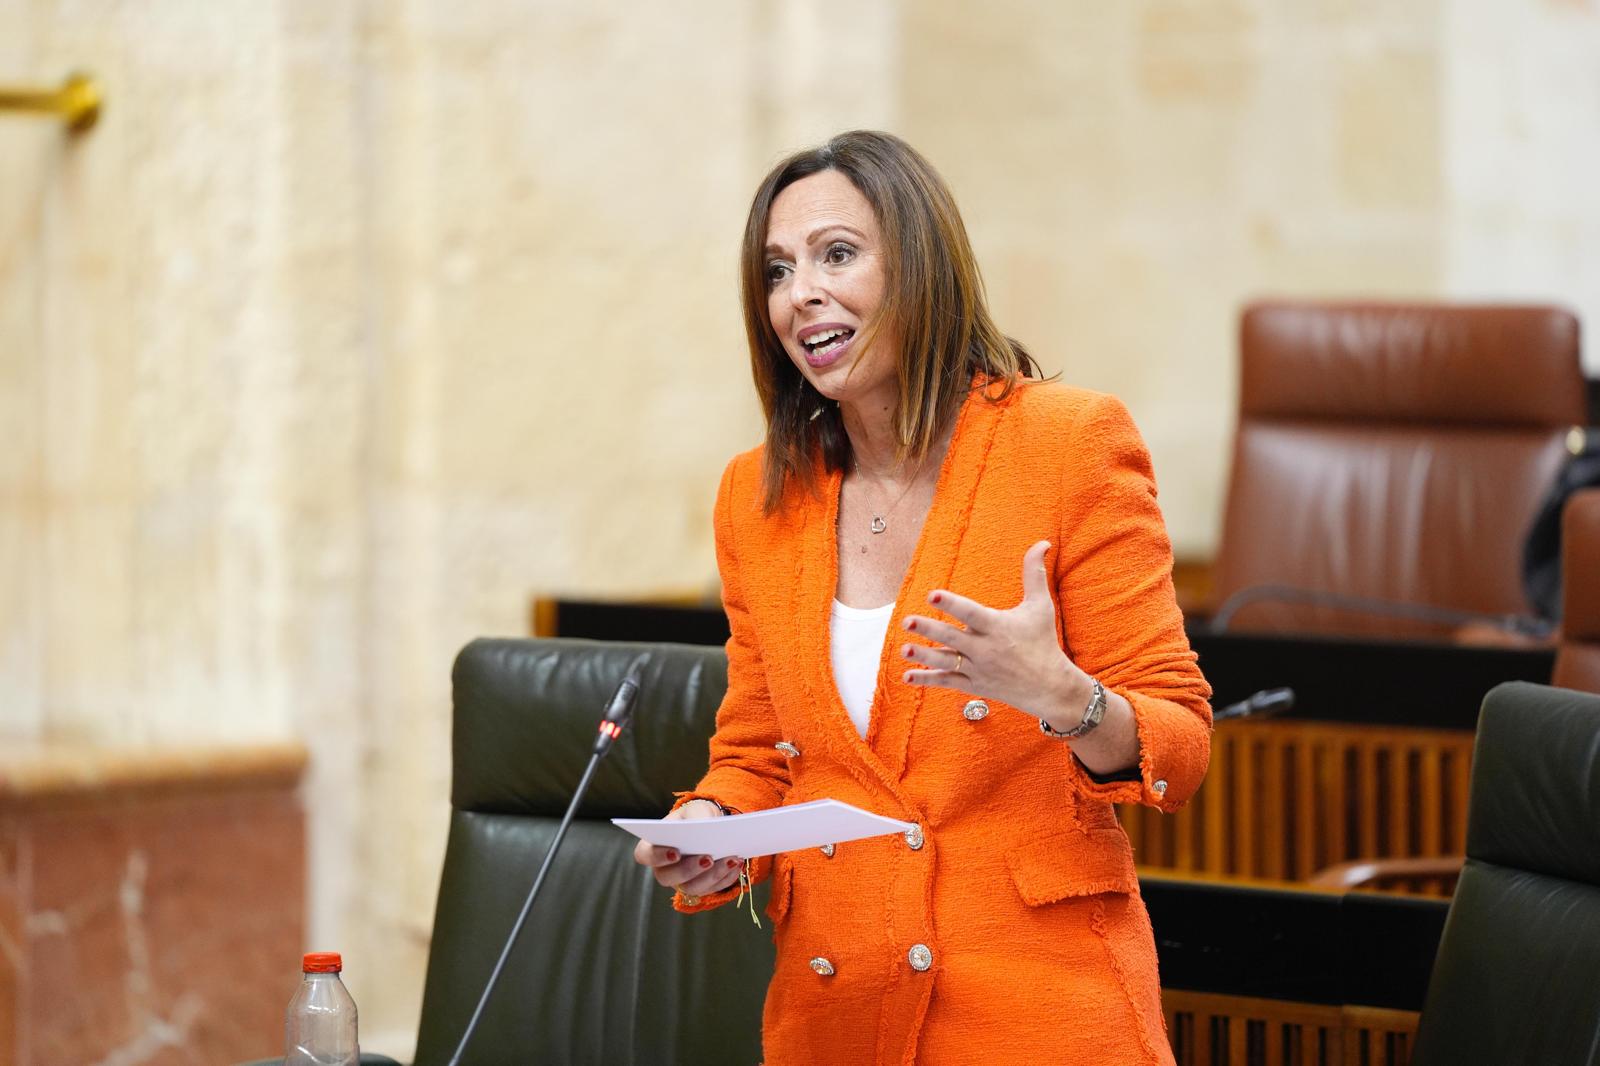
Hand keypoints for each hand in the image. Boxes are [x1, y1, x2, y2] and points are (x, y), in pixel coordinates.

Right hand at [633, 798, 743, 896]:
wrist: (713, 826)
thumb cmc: (698, 816)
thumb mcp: (698, 809)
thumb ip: (698, 816)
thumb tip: (704, 828)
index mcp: (654, 844)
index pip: (645, 855)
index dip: (657, 857)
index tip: (676, 853)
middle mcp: (664, 868)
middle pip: (669, 878)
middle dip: (690, 870)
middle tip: (708, 859)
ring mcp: (682, 881)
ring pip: (692, 887)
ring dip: (713, 876)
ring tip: (731, 859)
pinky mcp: (701, 887)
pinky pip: (711, 890)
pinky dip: (725, 878)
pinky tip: (736, 864)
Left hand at [899, 540, 1089, 721]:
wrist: (1050, 687)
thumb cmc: (1043, 642)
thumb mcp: (1040, 606)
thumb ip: (1034, 574)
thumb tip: (1042, 542)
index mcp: (997, 627)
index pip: (971, 613)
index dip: (951, 604)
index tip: (932, 594)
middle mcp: (985, 649)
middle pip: (952, 638)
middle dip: (929, 629)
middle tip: (906, 620)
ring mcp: (978, 668)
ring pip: (946, 661)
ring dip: (923, 655)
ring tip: (903, 648)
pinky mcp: (974, 685)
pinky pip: (947, 681)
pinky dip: (927, 679)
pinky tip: (906, 676)